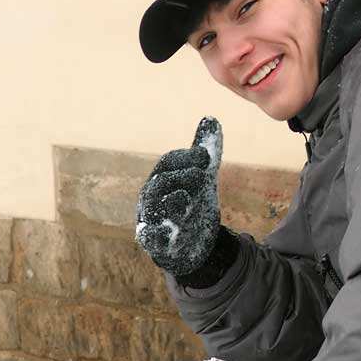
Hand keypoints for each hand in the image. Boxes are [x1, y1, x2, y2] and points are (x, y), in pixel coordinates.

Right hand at [135, 117, 222, 274]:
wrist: (193, 242)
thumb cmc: (193, 203)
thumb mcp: (204, 177)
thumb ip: (206, 151)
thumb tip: (211, 118)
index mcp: (162, 178)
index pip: (168, 162)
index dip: (186, 157)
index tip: (207, 157)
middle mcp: (151, 197)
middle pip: (160, 182)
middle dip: (181, 176)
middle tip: (204, 175)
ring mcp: (151, 219)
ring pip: (153, 209)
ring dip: (170, 202)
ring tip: (188, 199)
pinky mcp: (156, 242)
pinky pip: (149, 237)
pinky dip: (154, 234)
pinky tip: (167, 231)